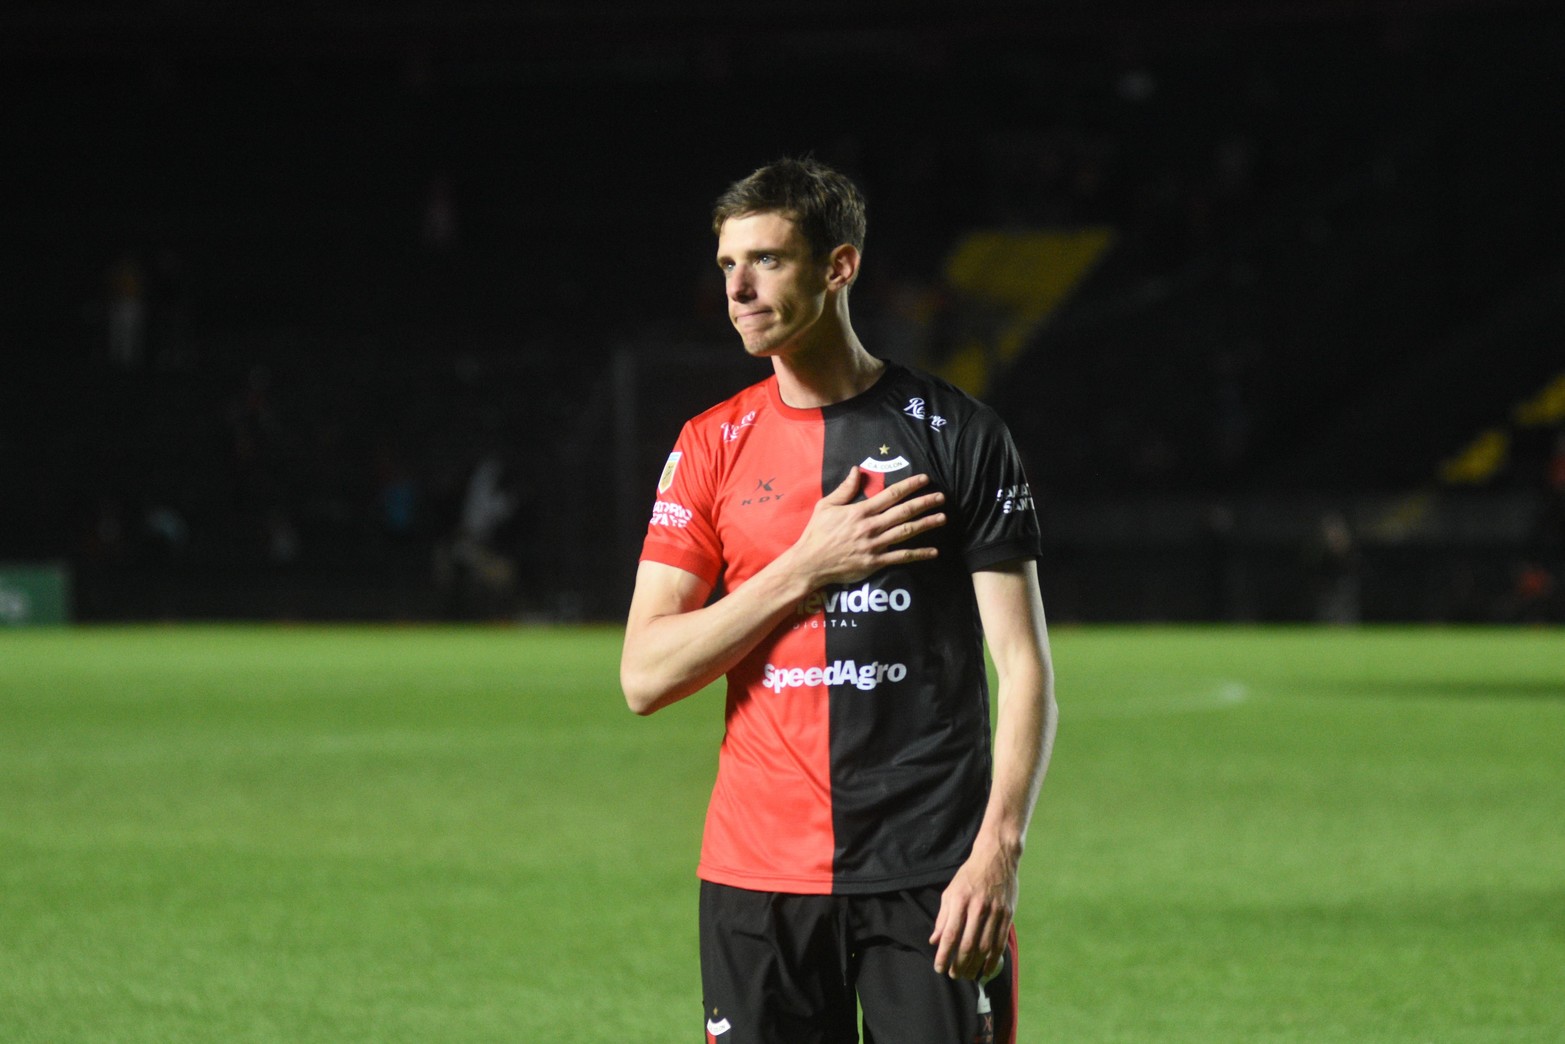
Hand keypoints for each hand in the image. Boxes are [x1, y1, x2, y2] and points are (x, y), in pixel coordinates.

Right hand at [789, 468, 945, 587]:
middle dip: (924, 503)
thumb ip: (844, 489)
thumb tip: (856, 470)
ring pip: (906, 532)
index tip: (924, 479)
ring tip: (942, 518)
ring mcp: (875, 545)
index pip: (890, 494)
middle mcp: (871, 526)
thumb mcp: (826, 506)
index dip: (909, 485)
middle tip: (941, 497)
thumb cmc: (817, 533)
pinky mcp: (875, 562)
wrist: (810, 563)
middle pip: (903, 511)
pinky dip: (918, 554)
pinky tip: (933, 552)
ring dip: (926, 524)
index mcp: (860, 511)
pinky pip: (901, 557)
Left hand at [929, 841, 1018, 979]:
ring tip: (967, 975)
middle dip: (959, 964)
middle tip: (953, 975)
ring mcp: (995, 912)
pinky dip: (993, 959)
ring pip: (984, 947)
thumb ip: (943, 917)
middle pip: (967, 944)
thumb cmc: (970, 875)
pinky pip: (1000, 942)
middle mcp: (978, 907)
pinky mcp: (1007, 915)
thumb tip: (934, 940)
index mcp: (960, 900)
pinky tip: (986, 969)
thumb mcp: (951, 891)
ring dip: (975, 965)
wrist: (997, 857)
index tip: (939, 967)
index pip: (950, 934)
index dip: (944, 955)